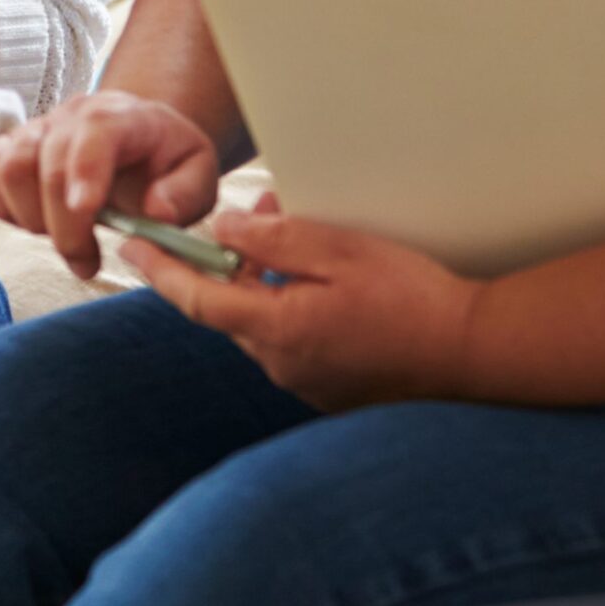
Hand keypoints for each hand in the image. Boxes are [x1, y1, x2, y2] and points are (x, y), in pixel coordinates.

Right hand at [0, 90, 219, 279]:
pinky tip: (33, 221)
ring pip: (8, 166)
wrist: (142, 136)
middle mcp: (73, 115)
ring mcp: (38, 127)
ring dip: (29, 217)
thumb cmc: (167, 160)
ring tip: (62, 238)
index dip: (84, 171)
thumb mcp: (199, 175)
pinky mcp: (13, 144)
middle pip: (44, 163)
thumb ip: (184, 194)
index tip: (87, 213)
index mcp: (122, 116)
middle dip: (62, 226)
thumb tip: (156, 212)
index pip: (94, 133)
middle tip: (87, 261)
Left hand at [124, 196, 481, 410]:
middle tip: (255, 218)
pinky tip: (319, 280)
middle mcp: (283, 365)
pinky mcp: (329, 387)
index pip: (197, 300)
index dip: (160, 270)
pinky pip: (289, 338)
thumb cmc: (409, 296)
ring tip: (292, 237)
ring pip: (260, 322)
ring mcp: (306, 382)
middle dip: (226, 263)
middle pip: (229, 308)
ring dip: (261, 283)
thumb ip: (273, 240)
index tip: (132, 244)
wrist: (472, 352)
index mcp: (278, 330)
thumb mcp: (337, 249)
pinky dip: (288, 305)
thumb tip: (223, 231)